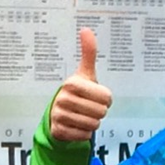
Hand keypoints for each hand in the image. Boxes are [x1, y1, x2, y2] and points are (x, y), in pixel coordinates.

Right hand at [49, 27, 112, 145]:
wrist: (58, 113)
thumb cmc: (77, 92)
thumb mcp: (85, 73)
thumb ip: (88, 52)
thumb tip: (86, 29)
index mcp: (72, 83)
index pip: (106, 98)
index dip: (105, 99)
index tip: (95, 96)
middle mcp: (63, 99)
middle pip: (101, 112)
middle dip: (99, 112)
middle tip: (89, 107)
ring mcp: (59, 116)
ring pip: (93, 124)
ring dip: (92, 122)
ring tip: (83, 115)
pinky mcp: (59, 131)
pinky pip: (85, 135)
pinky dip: (84, 133)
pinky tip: (76, 125)